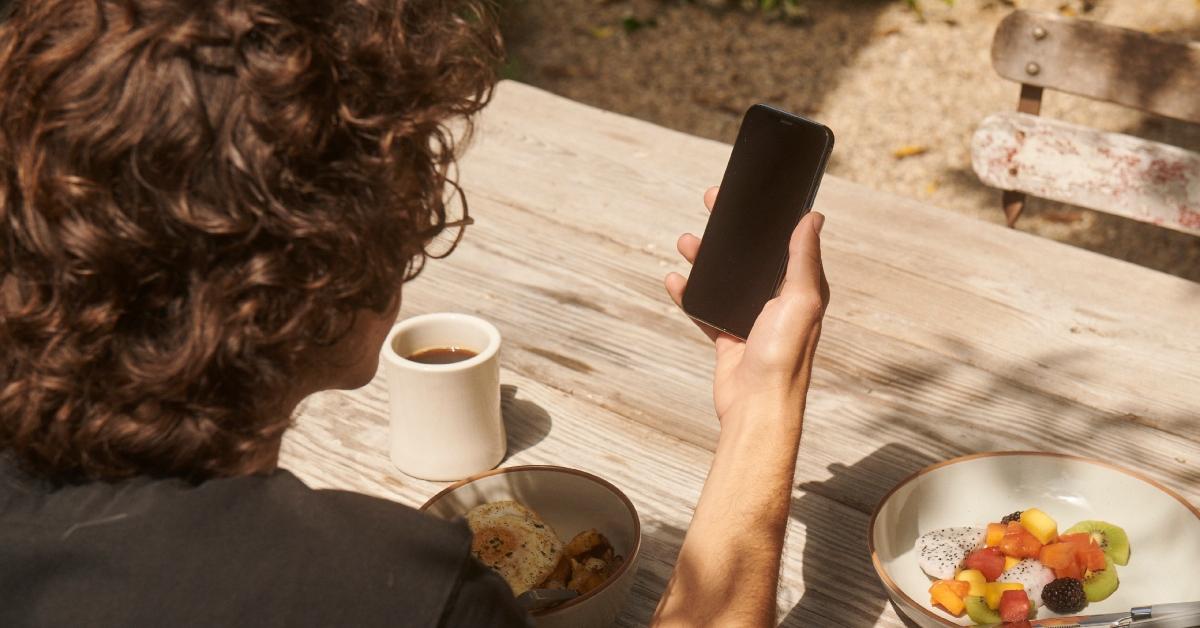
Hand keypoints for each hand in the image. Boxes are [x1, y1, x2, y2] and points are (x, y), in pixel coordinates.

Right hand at [664, 187, 829, 426]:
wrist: (757, 408)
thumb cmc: (784, 357)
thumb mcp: (800, 301)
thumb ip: (803, 259)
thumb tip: (813, 218)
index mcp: (800, 290)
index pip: (785, 242)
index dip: (768, 217)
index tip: (748, 194)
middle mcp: (778, 302)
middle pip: (751, 256)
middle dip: (731, 231)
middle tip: (711, 203)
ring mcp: (751, 319)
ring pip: (725, 279)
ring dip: (706, 259)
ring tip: (687, 241)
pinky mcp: (728, 336)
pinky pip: (705, 308)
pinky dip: (690, 294)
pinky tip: (675, 280)